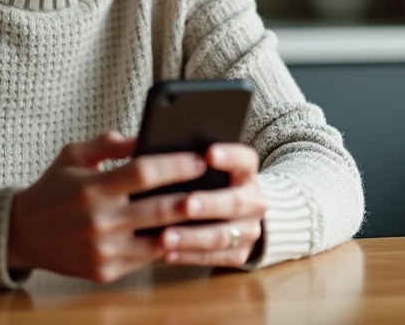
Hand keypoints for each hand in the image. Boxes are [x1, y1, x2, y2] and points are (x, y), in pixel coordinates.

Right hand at [7, 131, 210, 282]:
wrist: (22, 233)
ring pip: (160, 239)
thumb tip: (146, 136)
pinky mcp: (106, 271)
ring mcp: (104, 250)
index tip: (201, 158)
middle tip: (219, 186)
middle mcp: (99, 221)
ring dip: (189, 228)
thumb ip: (110, 144)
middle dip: (194, 196)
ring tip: (213, 213)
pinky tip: (187, 233)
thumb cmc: (53, 188)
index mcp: (92, 188)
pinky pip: (147, 258)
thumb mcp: (74, 155)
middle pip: (159, 209)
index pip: (145, 172)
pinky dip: (168, 246)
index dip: (177, 165)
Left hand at [159, 143, 265, 267]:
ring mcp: (249, 230)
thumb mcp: (205, 168)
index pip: (245, 159)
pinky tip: (167, 253)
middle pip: (235, 202)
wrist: (234, 216)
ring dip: (192, 237)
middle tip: (185, 205)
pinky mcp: (240, 255)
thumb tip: (150, 145)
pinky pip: (215, 258)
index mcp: (246, 171)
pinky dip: (189, 256)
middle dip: (209, 204)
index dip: (230, 156)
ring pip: (223, 236)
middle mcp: (254, 201)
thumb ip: (187, 160)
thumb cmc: (208, 183)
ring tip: (165, 237)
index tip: (208, 153)